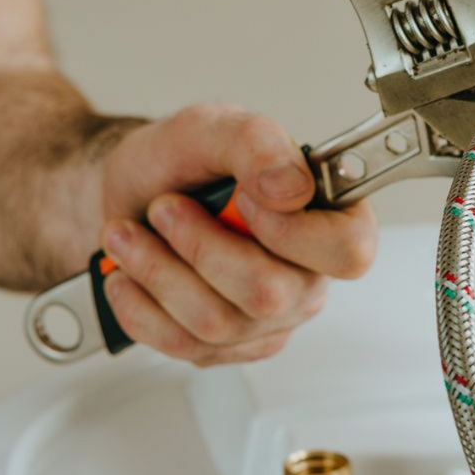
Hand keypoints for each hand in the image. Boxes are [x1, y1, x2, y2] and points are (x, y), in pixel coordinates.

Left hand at [96, 103, 377, 364]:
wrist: (130, 193)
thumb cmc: (179, 161)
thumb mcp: (210, 128)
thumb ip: (256, 142)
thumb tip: (291, 187)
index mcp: (328, 219)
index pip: (348, 251)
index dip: (292, 233)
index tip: (241, 198)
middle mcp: (307, 276)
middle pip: (269, 296)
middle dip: (198, 248)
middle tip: (163, 208)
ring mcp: (268, 319)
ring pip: (216, 324)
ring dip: (157, 272)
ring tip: (128, 235)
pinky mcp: (226, 346)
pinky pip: (182, 345)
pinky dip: (138, 306)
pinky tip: (127, 275)